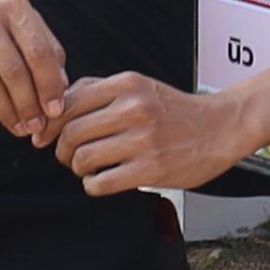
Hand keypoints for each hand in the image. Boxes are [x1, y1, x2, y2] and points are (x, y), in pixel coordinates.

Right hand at [0, 0, 72, 142]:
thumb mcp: (14, 8)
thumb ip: (41, 40)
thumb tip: (61, 82)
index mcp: (13, 7)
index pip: (40, 53)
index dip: (50, 86)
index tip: (56, 110)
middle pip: (15, 73)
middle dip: (30, 106)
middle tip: (37, 128)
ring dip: (6, 114)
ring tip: (17, 129)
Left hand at [56, 69, 269, 198]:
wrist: (221, 128)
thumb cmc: (176, 110)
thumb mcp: (140, 86)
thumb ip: (99, 90)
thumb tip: (56, 107)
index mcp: (128, 84)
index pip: (68, 103)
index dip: (51, 124)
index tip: (48, 136)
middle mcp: (135, 108)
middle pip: (70, 133)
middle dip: (62, 150)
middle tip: (70, 155)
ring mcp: (143, 140)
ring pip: (82, 159)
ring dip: (78, 169)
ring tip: (90, 168)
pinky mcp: (150, 170)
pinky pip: (100, 183)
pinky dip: (94, 185)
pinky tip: (105, 179)